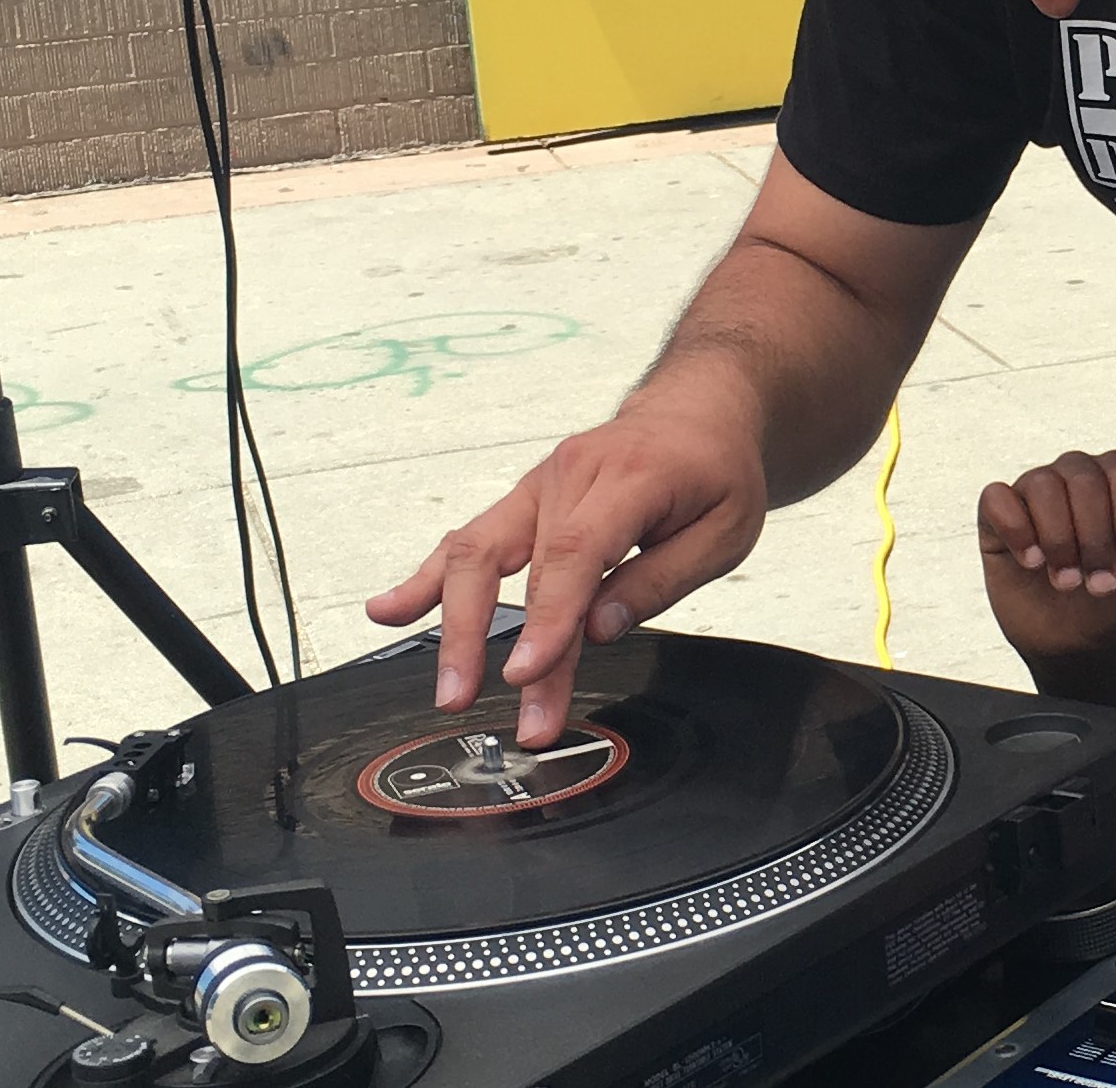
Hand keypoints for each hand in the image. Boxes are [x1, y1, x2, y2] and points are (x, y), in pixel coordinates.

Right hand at [366, 371, 768, 744]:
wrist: (697, 413)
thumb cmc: (715, 470)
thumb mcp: (725, 531)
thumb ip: (662, 579)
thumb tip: (601, 627)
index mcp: (630, 477)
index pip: (574, 552)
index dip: (546, 617)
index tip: (526, 673)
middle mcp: (571, 475)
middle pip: (511, 561)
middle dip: (485, 639)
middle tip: (475, 702)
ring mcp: (539, 485)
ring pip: (475, 549)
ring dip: (452, 623)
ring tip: (446, 685)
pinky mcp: (522, 500)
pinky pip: (467, 539)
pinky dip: (425, 578)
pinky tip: (390, 610)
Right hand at [978, 451, 1115, 658]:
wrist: (1074, 641)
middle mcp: (1074, 476)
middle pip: (1084, 477)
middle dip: (1095, 537)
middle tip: (1099, 583)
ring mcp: (1034, 492)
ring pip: (1043, 483)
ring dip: (1059, 539)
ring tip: (1065, 579)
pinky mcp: (997, 515)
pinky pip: (997, 498)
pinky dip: (1016, 529)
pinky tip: (1030, 561)